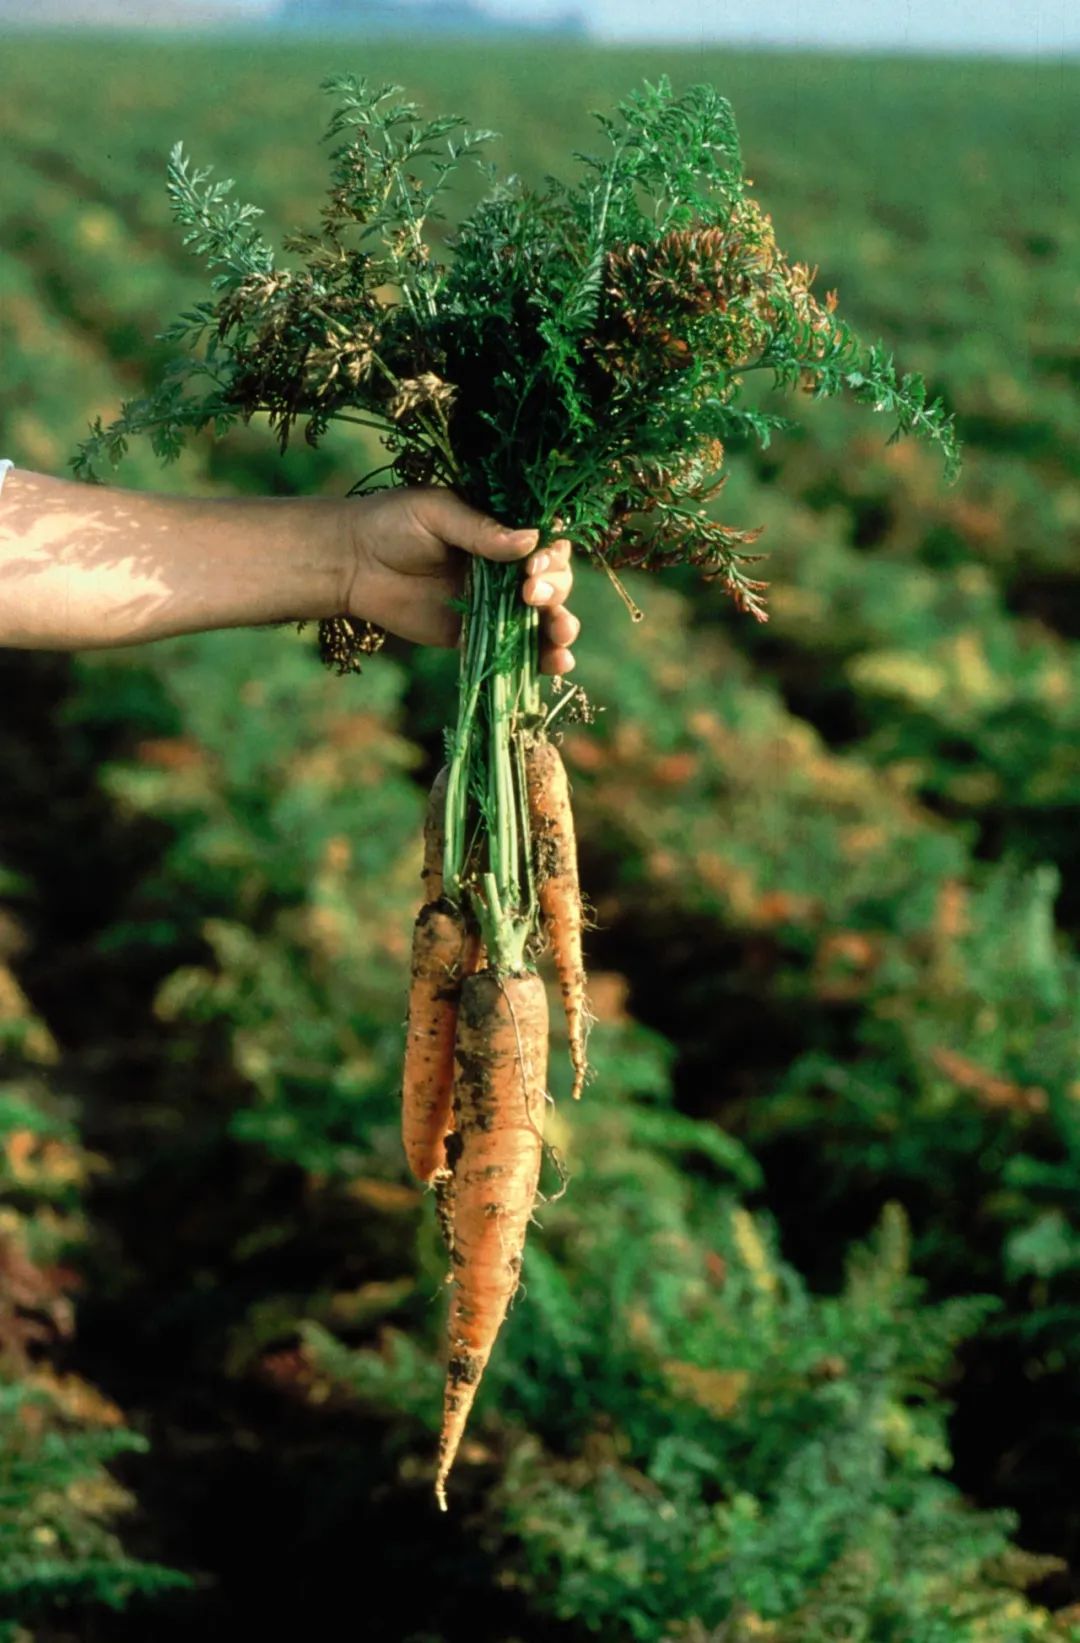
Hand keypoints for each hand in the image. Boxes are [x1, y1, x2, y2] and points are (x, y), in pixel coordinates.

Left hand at [344, 486, 579, 674]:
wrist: (350, 563)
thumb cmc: (391, 523)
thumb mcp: (436, 513)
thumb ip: (480, 530)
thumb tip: (530, 541)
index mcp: (502, 529)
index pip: (547, 543)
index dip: (552, 556)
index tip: (533, 566)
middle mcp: (507, 567)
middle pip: (554, 581)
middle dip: (555, 591)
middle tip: (530, 595)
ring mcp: (495, 604)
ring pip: (543, 618)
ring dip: (560, 627)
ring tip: (561, 638)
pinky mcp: (477, 636)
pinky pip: (514, 650)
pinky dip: (540, 660)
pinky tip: (556, 664)